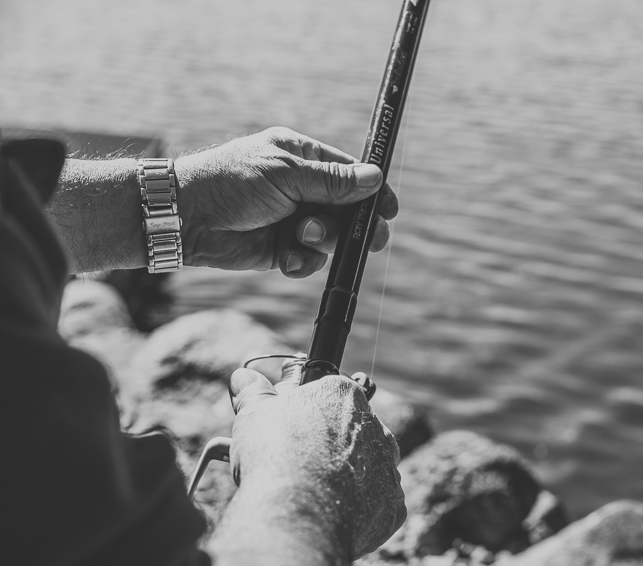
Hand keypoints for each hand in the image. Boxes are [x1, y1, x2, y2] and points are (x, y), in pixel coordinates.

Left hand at [175, 127, 398, 277]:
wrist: (185, 217)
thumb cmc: (231, 182)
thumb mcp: (286, 175)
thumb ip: (333, 182)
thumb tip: (375, 177)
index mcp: (303, 158)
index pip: (350, 174)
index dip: (372, 191)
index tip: (389, 209)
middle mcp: (301, 188)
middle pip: (347, 210)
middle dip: (356, 225)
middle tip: (371, 239)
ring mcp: (292, 219)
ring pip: (331, 238)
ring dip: (323, 241)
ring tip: (302, 236)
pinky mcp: (280, 249)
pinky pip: (309, 260)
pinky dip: (303, 262)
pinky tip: (288, 259)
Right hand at [228, 366, 406, 556]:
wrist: (297, 514)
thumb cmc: (275, 455)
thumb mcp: (254, 413)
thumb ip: (254, 392)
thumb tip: (244, 376)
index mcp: (345, 395)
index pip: (330, 395)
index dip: (307, 412)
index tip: (291, 429)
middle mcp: (377, 428)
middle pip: (353, 433)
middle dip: (330, 446)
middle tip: (299, 465)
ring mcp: (389, 469)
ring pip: (368, 471)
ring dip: (347, 479)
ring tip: (312, 496)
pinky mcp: (393, 507)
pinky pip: (377, 507)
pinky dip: (358, 513)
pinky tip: (330, 517)